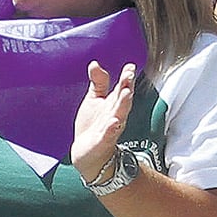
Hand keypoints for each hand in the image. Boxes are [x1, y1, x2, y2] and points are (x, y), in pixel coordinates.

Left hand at [69, 61, 140, 180]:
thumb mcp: (94, 100)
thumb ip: (98, 82)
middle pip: (123, 100)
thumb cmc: (93, 125)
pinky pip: (109, 135)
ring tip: (126, 93)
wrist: (86, 153)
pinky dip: (111, 129)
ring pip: (119, 115)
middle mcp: (115, 115)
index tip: (130, 66)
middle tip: (129, 76)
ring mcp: (110, 129)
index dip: (126, 78)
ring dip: (123, 105)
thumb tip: (95, 63)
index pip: (122, 88)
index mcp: (114, 104)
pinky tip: (113, 122)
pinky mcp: (103, 142)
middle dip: (127, 88)